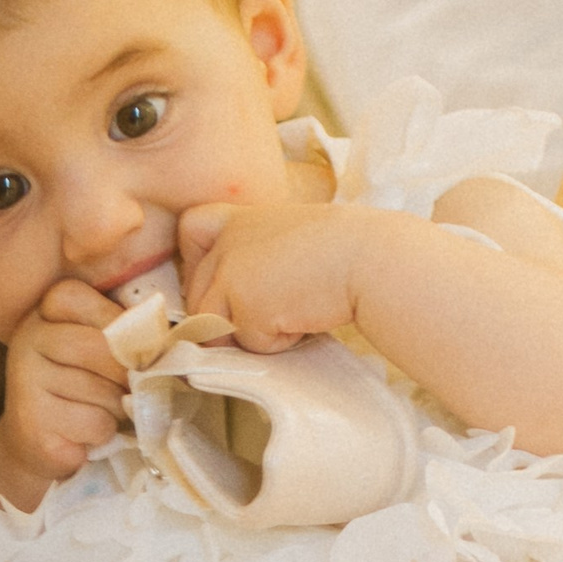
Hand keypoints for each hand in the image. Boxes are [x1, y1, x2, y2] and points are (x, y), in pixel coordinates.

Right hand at [0, 280, 129, 497]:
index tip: (134, 346)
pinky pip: (94, 422)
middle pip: (99, 347)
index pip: (81, 299)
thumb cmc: (86, 384)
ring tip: (106, 410)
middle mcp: (27, 338)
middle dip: (126, 373)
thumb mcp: (103, 343)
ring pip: (101, 390)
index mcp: (45, 310)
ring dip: (117, 407)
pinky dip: (104, 432)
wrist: (43, 440)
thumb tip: (168, 338)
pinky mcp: (32, 422)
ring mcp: (24, 380)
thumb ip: (126, 329)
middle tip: (131, 387)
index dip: (120, 324)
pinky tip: (88, 432)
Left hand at [178, 195, 368, 350]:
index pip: (192, 229)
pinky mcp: (243, 305)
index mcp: (241, 218)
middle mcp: (227, 242)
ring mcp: (230, 272)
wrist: (370, 258)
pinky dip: (276, 343)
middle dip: (229, 317)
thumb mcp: (291, 238)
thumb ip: (257, 258)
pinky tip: (303, 317)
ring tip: (293, 310)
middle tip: (276, 308)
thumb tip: (234, 309)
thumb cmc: (348, 251)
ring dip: (252, 333)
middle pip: (198, 295)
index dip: (197, 261)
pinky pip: (248, 344)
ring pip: (214, 327)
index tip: (226, 280)